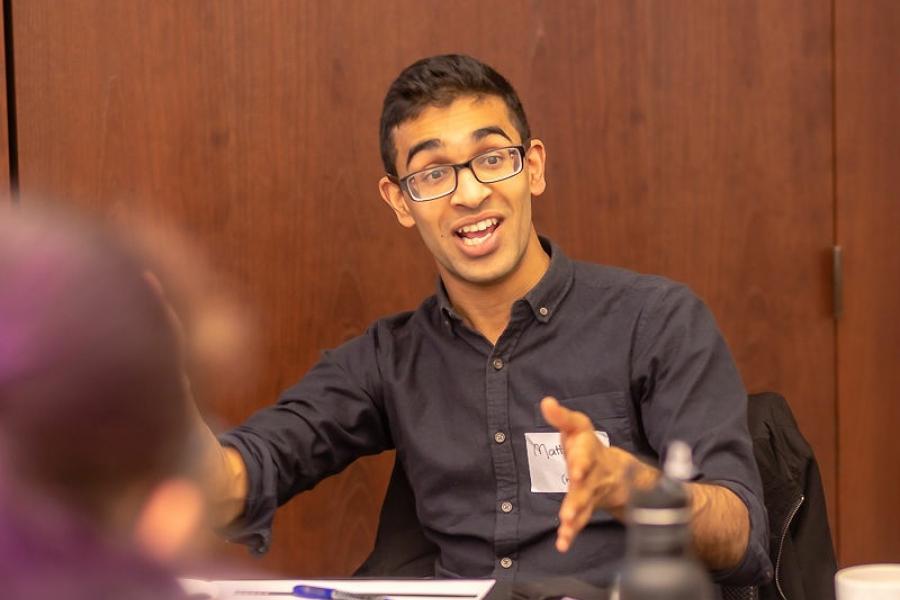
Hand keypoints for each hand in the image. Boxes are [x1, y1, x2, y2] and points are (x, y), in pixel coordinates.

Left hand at [540, 396, 632, 551]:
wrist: (617, 470)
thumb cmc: (588, 445)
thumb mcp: (577, 426)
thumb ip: (560, 417)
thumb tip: (545, 401)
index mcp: (588, 450)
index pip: (585, 455)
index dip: (582, 462)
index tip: (576, 470)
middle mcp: (593, 472)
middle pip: (586, 485)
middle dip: (578, 498)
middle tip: (568, 511)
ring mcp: (592, 492)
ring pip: (585, 505)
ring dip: (575, 517)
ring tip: (565, 527)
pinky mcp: (589, 506)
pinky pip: (581, 520)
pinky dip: (572, 533)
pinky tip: (563, 543)